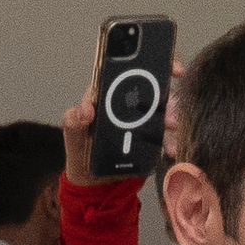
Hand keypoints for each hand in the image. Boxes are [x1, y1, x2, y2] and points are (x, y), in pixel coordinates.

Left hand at [61, 60, 186, 186]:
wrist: (92, 182)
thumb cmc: (80, 151)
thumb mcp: (72, 135)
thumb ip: (73, 121)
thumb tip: (86, 110)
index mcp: (109, 93)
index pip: (130, 70)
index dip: (151, 62)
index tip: (168, 67)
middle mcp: (129, 103)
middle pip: (153, 90)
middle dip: (168, 94)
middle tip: (171, 106)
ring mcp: (142, 121)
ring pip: (163, 112)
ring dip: (172, 117)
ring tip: (172, 127)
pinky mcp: (150, 140)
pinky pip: (165, 137)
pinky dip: (172, 141)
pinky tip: (172, 148)